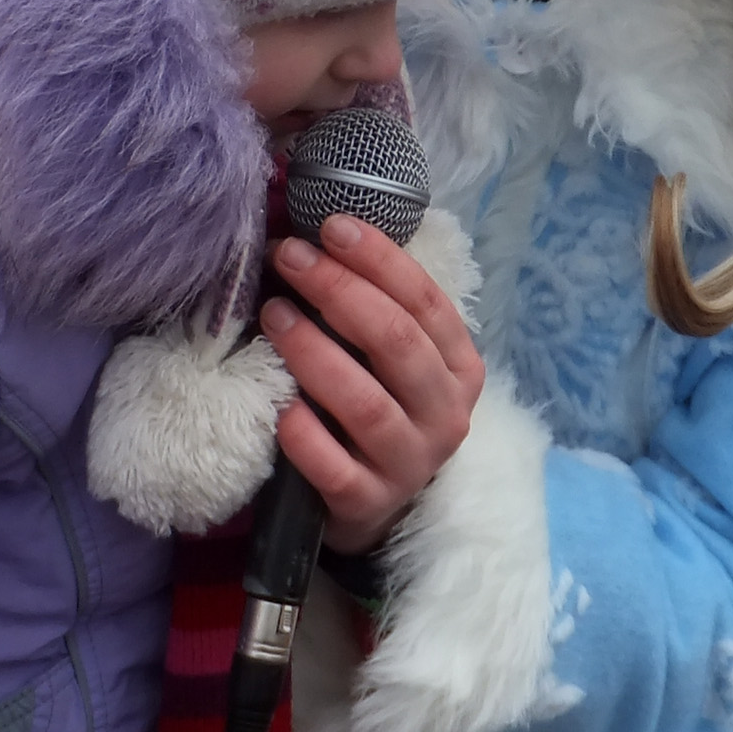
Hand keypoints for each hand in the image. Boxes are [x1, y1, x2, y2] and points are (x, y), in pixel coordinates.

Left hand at [260, 216, 483, 555]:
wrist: (376, 505)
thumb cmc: (378, 408)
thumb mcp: (394, 360)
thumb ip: (373, 308)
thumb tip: (313, 237)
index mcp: (459, 367)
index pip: (426, 301)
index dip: (380, 259)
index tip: (332, 226)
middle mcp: (446, 414)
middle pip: (397, 342)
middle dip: (339, 290)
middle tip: (290, 258)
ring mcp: (410, 463)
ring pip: (365, 403)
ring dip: (314, 351)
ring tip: (273, 314)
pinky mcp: (368, 502)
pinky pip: (334, 467)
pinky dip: (304, 434)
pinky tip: (279, 406)